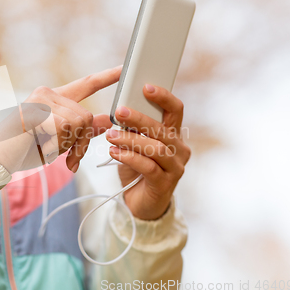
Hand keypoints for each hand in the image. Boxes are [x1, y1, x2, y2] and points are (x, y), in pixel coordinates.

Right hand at [0, 66, 119, 173]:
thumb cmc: (25, 148)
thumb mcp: (59, 139)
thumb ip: (82, 129)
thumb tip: (108, 121)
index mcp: (53, 99)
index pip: (86, 84)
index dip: (107, 77)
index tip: (124, 68)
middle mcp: (47, 94)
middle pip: (86, 116)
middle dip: (82, 143)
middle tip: (70, 159)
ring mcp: (40, 100)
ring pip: (78, 123)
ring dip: (68, 146)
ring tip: (48, 149)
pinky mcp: (35, 110)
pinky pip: (64, 128)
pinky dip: (57, 144)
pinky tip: (40, 145)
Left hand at [106, 84, 190, 219]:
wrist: (140, 203)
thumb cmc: (137, 169)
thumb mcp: (135, 144)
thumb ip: (134, 129)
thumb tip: (122, 109)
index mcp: (174, 135)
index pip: (175, 110)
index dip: (163, 96)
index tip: (145, 86)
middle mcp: (179, 149)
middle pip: (162, 128)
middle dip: (139, 118)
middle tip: (119, 111)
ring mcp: (175, 168)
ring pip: (155, 148)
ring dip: (130, 139)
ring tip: (110, 136)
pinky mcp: (164, 184)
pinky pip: (148, 167)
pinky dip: (129, 157)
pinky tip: (114, 152)